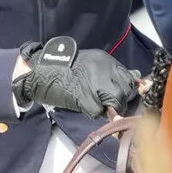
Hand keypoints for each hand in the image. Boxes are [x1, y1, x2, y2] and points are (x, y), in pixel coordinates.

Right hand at [13, 46, 140, 118]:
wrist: (39, 70)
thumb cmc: (62, 70)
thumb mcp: (90, 66)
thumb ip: (109, 73)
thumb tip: (132, 80)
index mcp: (105, 60)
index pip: (129, 77)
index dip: (127, 89)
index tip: (121, 95)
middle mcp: (104, 69)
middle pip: (126, 90)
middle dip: (121, 100)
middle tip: (108, 103)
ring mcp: (95, 82)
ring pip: (116, 101)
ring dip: (109, 108)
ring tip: (96, 105)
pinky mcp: (85, 96)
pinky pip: (98, 110)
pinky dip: (93, 112)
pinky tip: (85, 107)